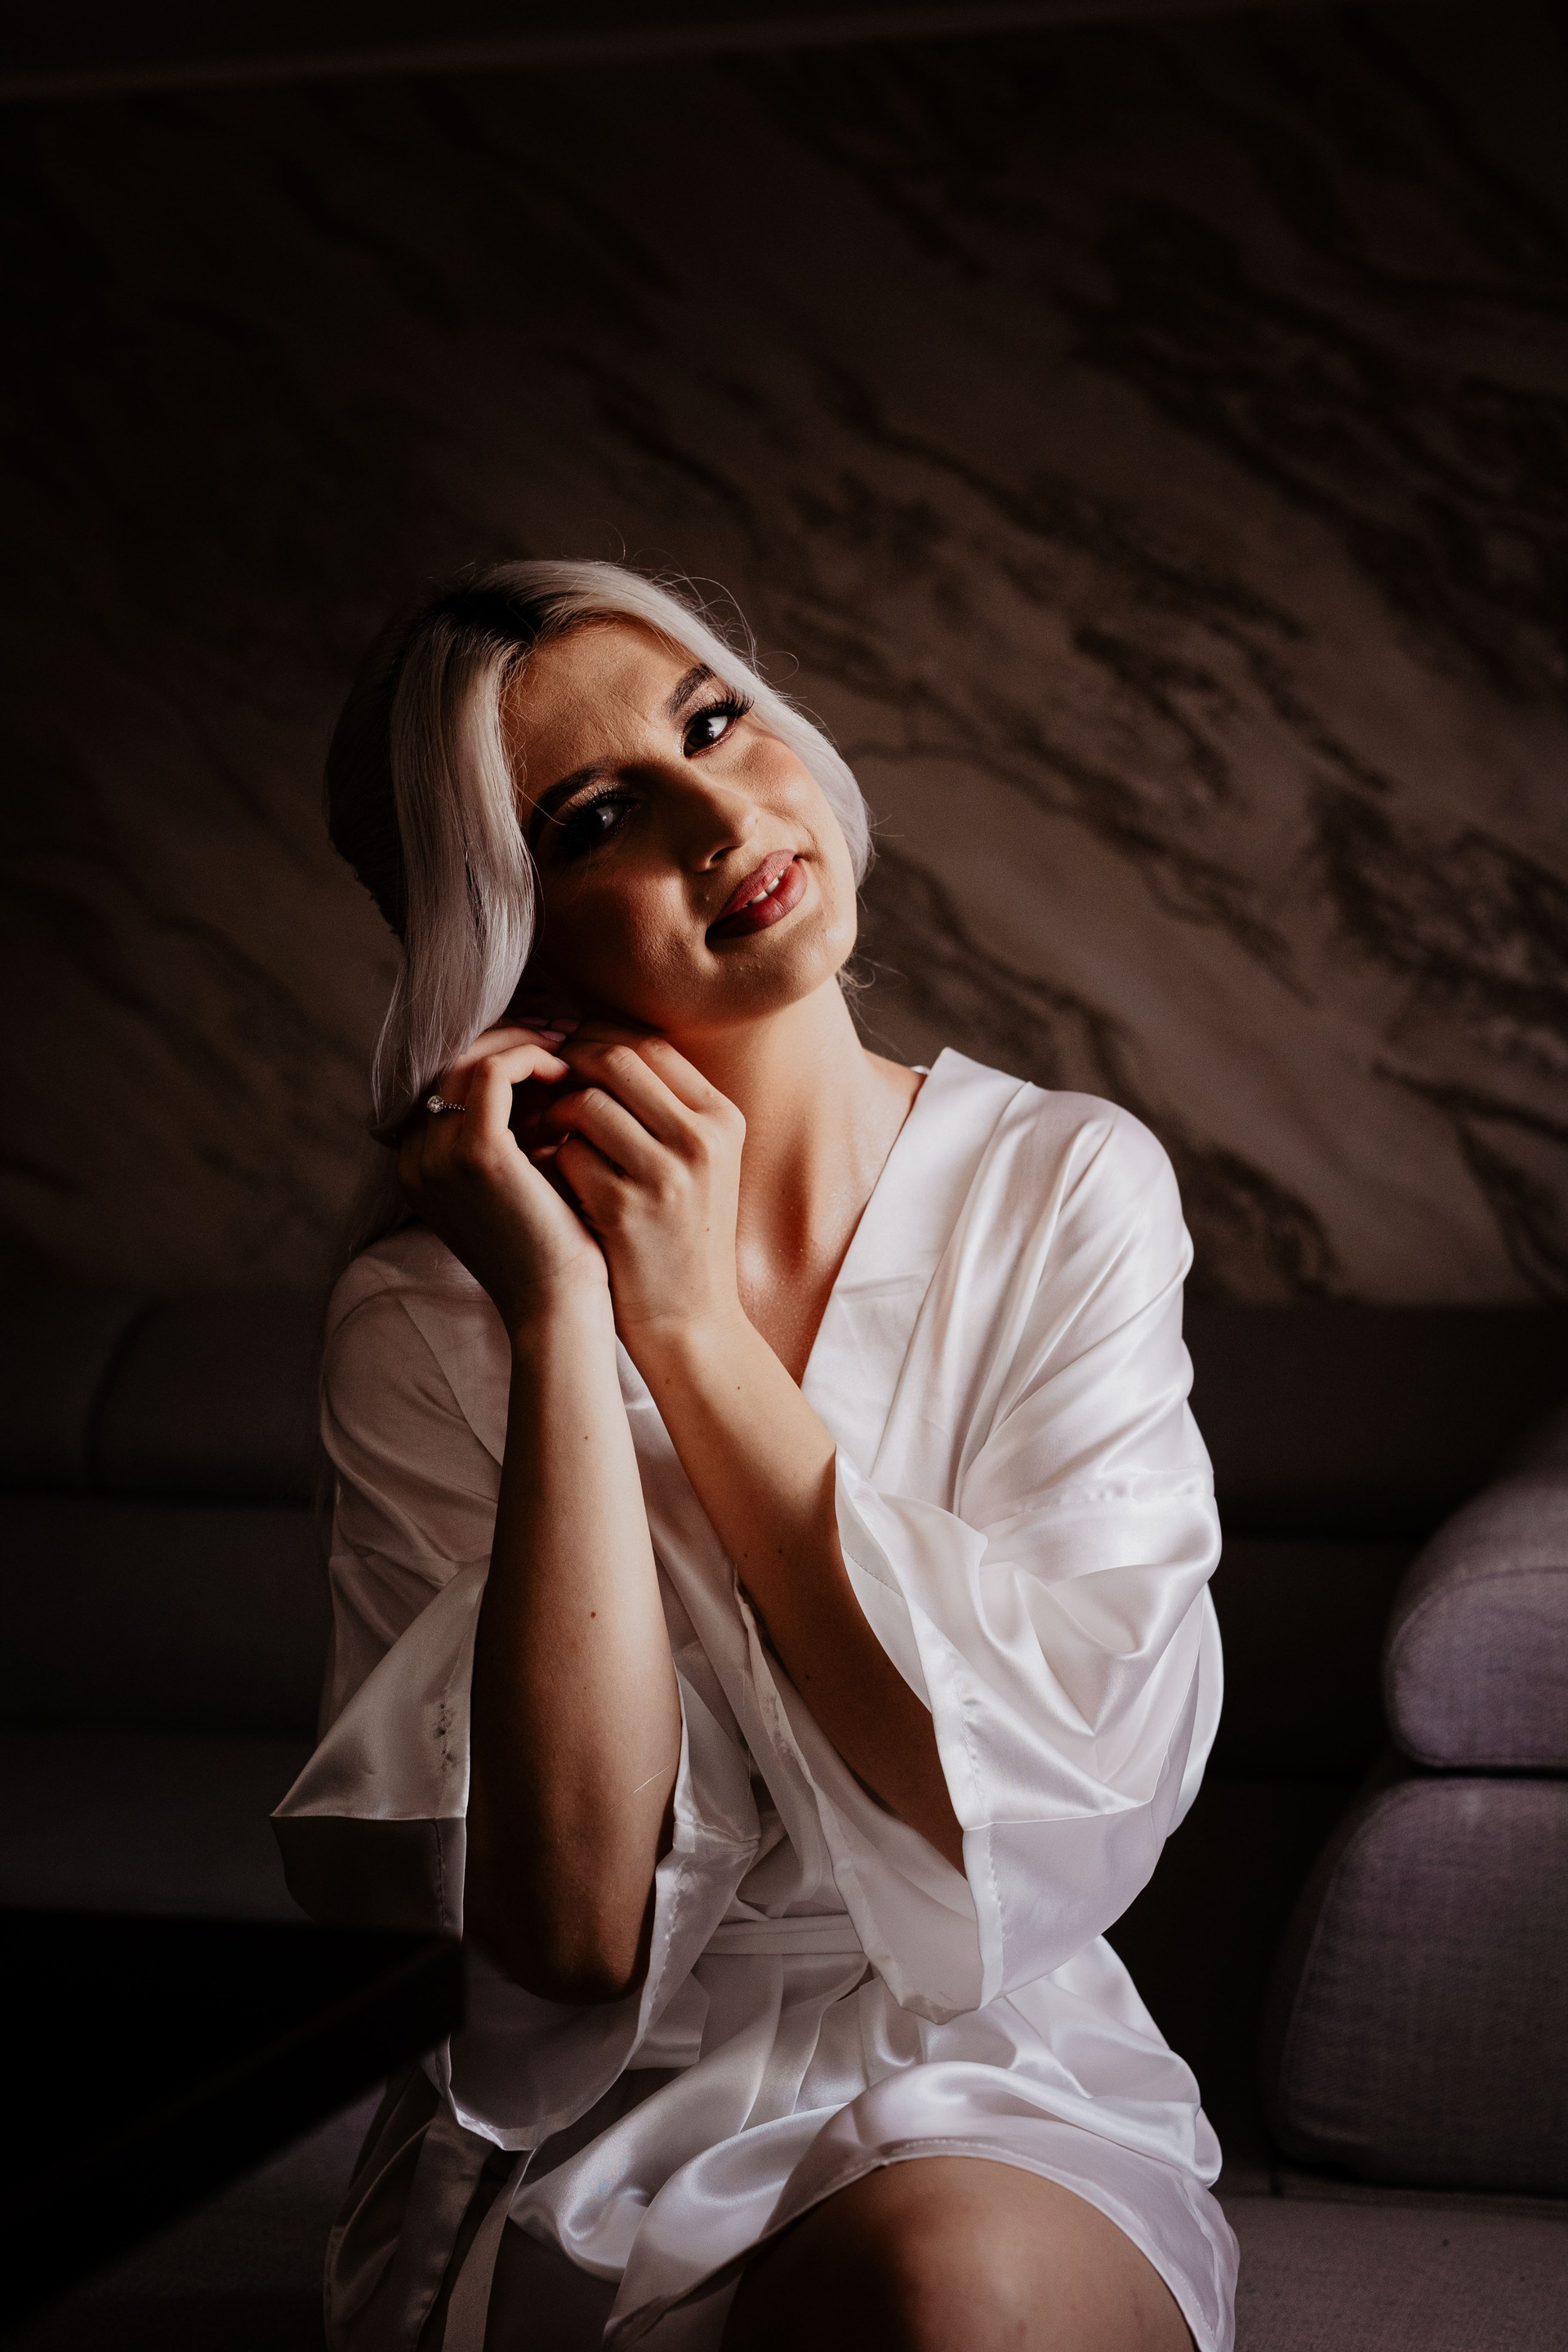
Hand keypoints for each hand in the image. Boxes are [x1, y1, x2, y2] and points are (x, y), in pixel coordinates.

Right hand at [397, 1024, 608, 1331]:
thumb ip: (514, 1134)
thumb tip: (543, 1075)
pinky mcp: (475, 1152)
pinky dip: (529, 1059)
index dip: (494, 1056)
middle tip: (559, 1031)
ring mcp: (438, 1155)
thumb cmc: (554, 1250)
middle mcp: (415, 1159)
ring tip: (567, 1050)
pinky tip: (565, 1072)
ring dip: (521, 1046)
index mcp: (418, 1168)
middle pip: (450, 1065)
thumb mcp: (522, 1182)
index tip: (544, 1045)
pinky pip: (492, 1073)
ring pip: (468, 1060)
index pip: (444, 1084)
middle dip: (506, 1042)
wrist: (559, 1308)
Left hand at [540, 1037, 746, 1358]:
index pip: (651, 1045)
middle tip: (544, 1084)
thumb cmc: (685, 1237)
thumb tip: (601, 1046)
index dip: (599, 1040)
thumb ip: (667, 1108)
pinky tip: (548, 1172)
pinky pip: (568, 1152)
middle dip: (570, 1065)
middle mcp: (701, 1140)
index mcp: (724, 1119)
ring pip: (587, 1102)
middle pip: (617, 1059)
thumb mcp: (702, 1165)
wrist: (691, 1322)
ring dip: (555, 1112)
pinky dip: (551, 1157)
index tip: (570, 1057)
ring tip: (546, 1131)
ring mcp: (665, 1175)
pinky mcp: (624, 1210)